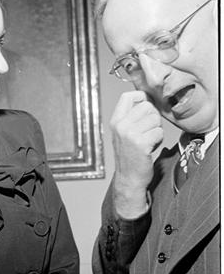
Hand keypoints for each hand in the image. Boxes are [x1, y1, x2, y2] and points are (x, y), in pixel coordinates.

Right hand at [110, 91, 162, 218]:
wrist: (128, 178)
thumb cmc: (130, 155)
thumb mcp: (123, 132)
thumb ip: (131, 116)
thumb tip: (147, 98)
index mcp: (115, 121)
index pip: (128, 96)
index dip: (142, 97)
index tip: (147, 107)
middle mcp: (120, 125)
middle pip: (147, 106)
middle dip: (153, 117)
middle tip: (148, 130)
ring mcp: (129, 134)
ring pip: (155, 119)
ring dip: (157, 130)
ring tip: (148, 140)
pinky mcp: (140, 143)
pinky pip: (159, 132)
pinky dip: (158, 140)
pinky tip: (150, 147)